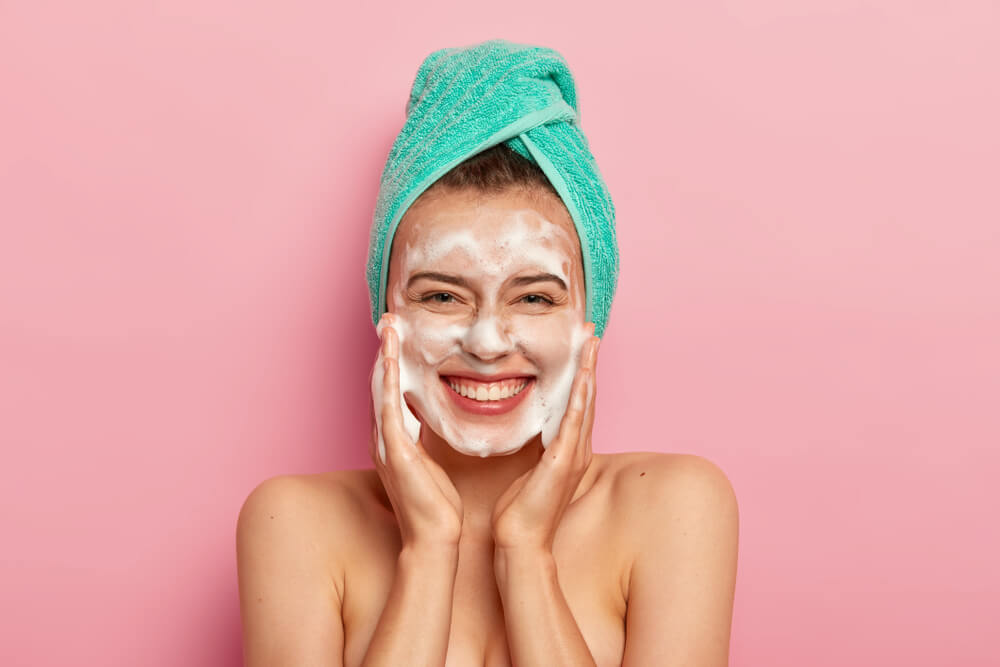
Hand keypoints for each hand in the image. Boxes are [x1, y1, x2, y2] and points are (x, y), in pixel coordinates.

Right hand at [370, 314, 463, 548]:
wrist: (434, 537)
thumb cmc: (435, 505)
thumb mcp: (429, 462)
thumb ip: (424, 440)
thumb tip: (428, 422)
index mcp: (393, 440)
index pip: (390, 392)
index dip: (391, 362)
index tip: (397, 335)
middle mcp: (382, 439)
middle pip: (380, 385)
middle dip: (384, 351)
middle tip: (388, 320)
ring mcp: (385, 444)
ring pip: (381, 390)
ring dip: (384, 357)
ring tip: (388, 327)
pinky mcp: (394, 452)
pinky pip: (388, 409)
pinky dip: (389, 381)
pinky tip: (391, 359)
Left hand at [490, 327, 599, 553]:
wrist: (519, 542)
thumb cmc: (517, 512)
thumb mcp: (525, 470)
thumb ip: (528, 448)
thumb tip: (519, 427)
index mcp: (566, 450)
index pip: (575, 403)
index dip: (579, 373)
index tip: (579, 347)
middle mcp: (576, 449)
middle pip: (587, 396)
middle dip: (588, 363)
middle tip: (590, 332)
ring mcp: (574, 455)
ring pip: (585, 402)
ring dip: (588, 370)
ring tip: (590, 342)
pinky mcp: (564, 462)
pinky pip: (574, 422)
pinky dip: (581, 397)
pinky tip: (583, 376)